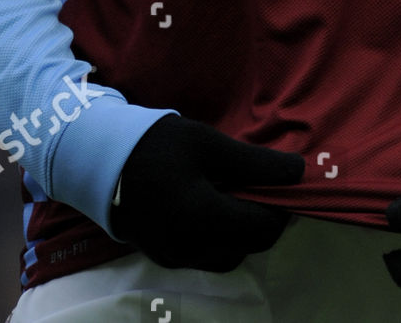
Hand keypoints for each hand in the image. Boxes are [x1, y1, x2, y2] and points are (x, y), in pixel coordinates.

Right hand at [112, 113, 304, 271]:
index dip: (282, 207)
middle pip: (247, 247)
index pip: (260, 226)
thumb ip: (255, 163)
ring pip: (228, 257)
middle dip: (266, 222)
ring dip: (244, 233)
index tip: (288, 183)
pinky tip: (218, 209)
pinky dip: (221, 239)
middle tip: (270, 190)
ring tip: (244, 197)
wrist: (101, 159)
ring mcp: (173, 256)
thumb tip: (299, 172)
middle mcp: (188, 247)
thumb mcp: (209, 144)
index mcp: (200, 217)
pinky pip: (205, 257)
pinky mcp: (163, 256)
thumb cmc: (157, 144)